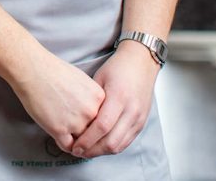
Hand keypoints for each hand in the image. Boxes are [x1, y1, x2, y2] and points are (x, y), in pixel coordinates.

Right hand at [7, 49, 105, 153]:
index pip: (103, 119)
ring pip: (82, 141)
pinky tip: (59, 137)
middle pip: (94, 131)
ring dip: (76, 141)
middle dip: (86, 134)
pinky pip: (67, 146)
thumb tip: (91, 111)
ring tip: (68, 135)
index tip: (89, 126)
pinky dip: (65, 145)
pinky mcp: (59, 129)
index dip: (95, 123)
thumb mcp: (81, 80)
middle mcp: (91, 111)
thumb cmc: (52, 70)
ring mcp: (76, 122)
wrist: (32, 69)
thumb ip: (91, 98)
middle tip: (78, 132)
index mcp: (99, 98)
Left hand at [71, 41, 159, 157]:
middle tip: (77, 152)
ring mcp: (138, 118)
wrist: (141, 63)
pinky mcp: (141, 123)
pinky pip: (127, 142)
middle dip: (92, 150)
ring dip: (101, 152)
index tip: (74, 145)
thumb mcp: (99, 79)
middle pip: (111, 141)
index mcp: (119, 97)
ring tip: (86, 151)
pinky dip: (112, 147)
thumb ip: (90, 100)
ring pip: (119, 145)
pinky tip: (100, 146)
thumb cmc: (117, 68)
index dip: (87, 140)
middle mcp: (131, 111)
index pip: (102, 126)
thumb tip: (76, 120)